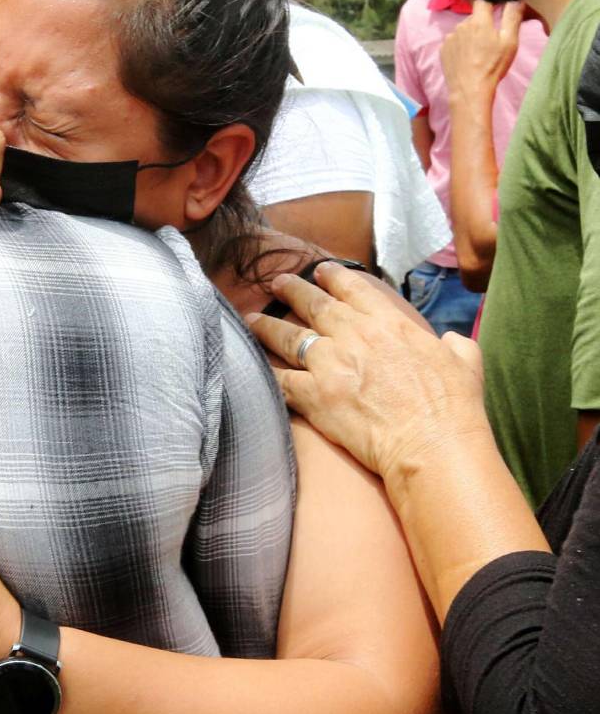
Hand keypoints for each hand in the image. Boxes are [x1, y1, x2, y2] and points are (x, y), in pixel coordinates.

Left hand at [246, 263, 490, 481]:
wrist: (431, 444)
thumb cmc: (452, 408)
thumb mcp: (465, 363)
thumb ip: (455, 345)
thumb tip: (451, 340)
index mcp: (389, 323)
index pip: (354, 289)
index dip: (332, 277)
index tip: (319, 270)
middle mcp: (354, 335)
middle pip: (314, 305)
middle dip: (293, 290)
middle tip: (277, 281)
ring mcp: (331, 363)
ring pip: (289, 337)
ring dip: (267, 325)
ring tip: (251, 318)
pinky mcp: (314, 395)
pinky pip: (280, 379)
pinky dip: (263, 372)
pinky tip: (249, 366)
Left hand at [441, 0, 522, 105]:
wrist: (469, 90)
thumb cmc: (492, 66)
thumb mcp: (509, 41)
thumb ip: (512, 18)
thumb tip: (516, 0)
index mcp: (478, 21)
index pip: (483, 0)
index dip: (490, 2)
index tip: (496, 9)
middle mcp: (461, 26)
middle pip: (474, 17)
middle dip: (482, 23)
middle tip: (491, 40)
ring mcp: (450, 38)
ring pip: (463, 30)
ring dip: (471, 35)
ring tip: (479, 52)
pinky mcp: (443, 50)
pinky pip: (454, 41)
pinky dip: (461, 46)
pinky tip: (468, 58)